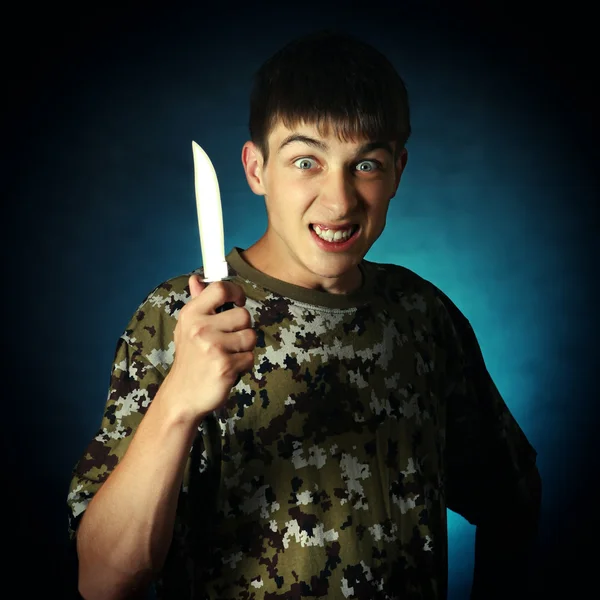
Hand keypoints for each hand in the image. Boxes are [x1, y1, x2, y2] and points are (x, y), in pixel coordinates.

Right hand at [156, 275, 256, 423]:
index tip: (238, 302)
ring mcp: (212, 347)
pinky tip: (228, 369)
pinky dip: (244, 365)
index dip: (236, 292)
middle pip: (244, 315)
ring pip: (251, 337)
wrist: (183, 395)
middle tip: (228, 341)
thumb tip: (196, 279)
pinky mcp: (225, 366)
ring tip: (228, 355)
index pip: (220, 288)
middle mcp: (200, 328)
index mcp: (191, 314)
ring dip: (245, 348)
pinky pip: (250, 358)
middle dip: (242, 329)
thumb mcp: (187, 327)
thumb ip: (197, 302)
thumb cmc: (190, 358)